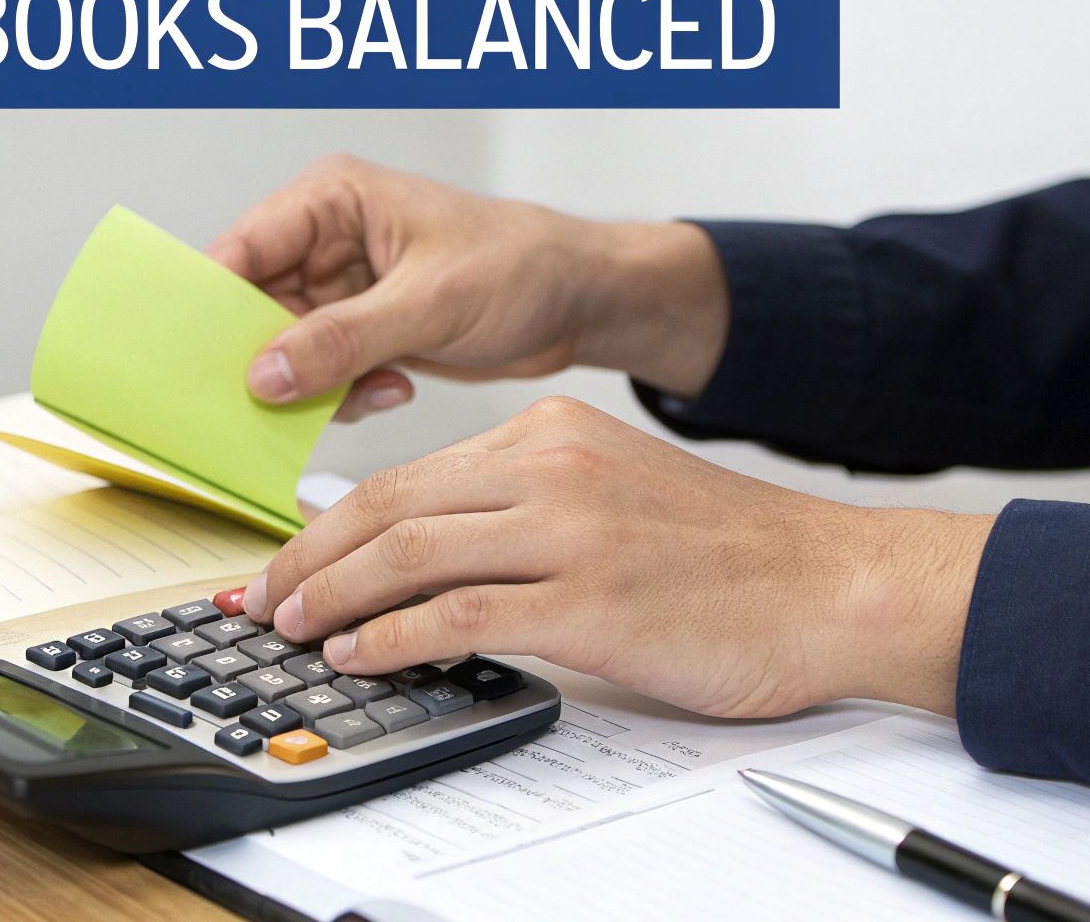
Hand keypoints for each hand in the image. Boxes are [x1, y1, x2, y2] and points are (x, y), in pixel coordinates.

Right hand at [207, 156, 728, 421]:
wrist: (580, 300)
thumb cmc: (524, 265)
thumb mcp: (430, 303)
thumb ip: (343, 339)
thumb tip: (266, 374)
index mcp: (332, 198)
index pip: (241, 248)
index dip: (209, 304)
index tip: (193, 362)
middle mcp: (325, 237)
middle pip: (250, 305)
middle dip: (262, 357)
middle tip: (265, 403)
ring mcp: (339, 287)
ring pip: (282, 348)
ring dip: (313, 383)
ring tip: (371, 388)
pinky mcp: (359, 329)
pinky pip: (318, 372)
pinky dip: (342, 393)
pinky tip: (391, 388)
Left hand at [242, 396, 993, 717]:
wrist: (829, 582)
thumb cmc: (729, 552)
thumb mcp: (616, 488)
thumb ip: (528, 503)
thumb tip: (434, 554)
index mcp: (552, 432)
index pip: (409, 475)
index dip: (331, 523)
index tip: (289, 559)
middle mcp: (552, 467)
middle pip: (388, 506)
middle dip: (307, 558)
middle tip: (260, 597)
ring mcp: (570, 532)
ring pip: (410, 554)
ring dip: (333, 597)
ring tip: (293, 629)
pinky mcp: (590, 600)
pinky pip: (461, 615)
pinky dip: (395, 639)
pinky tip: (363, 657)